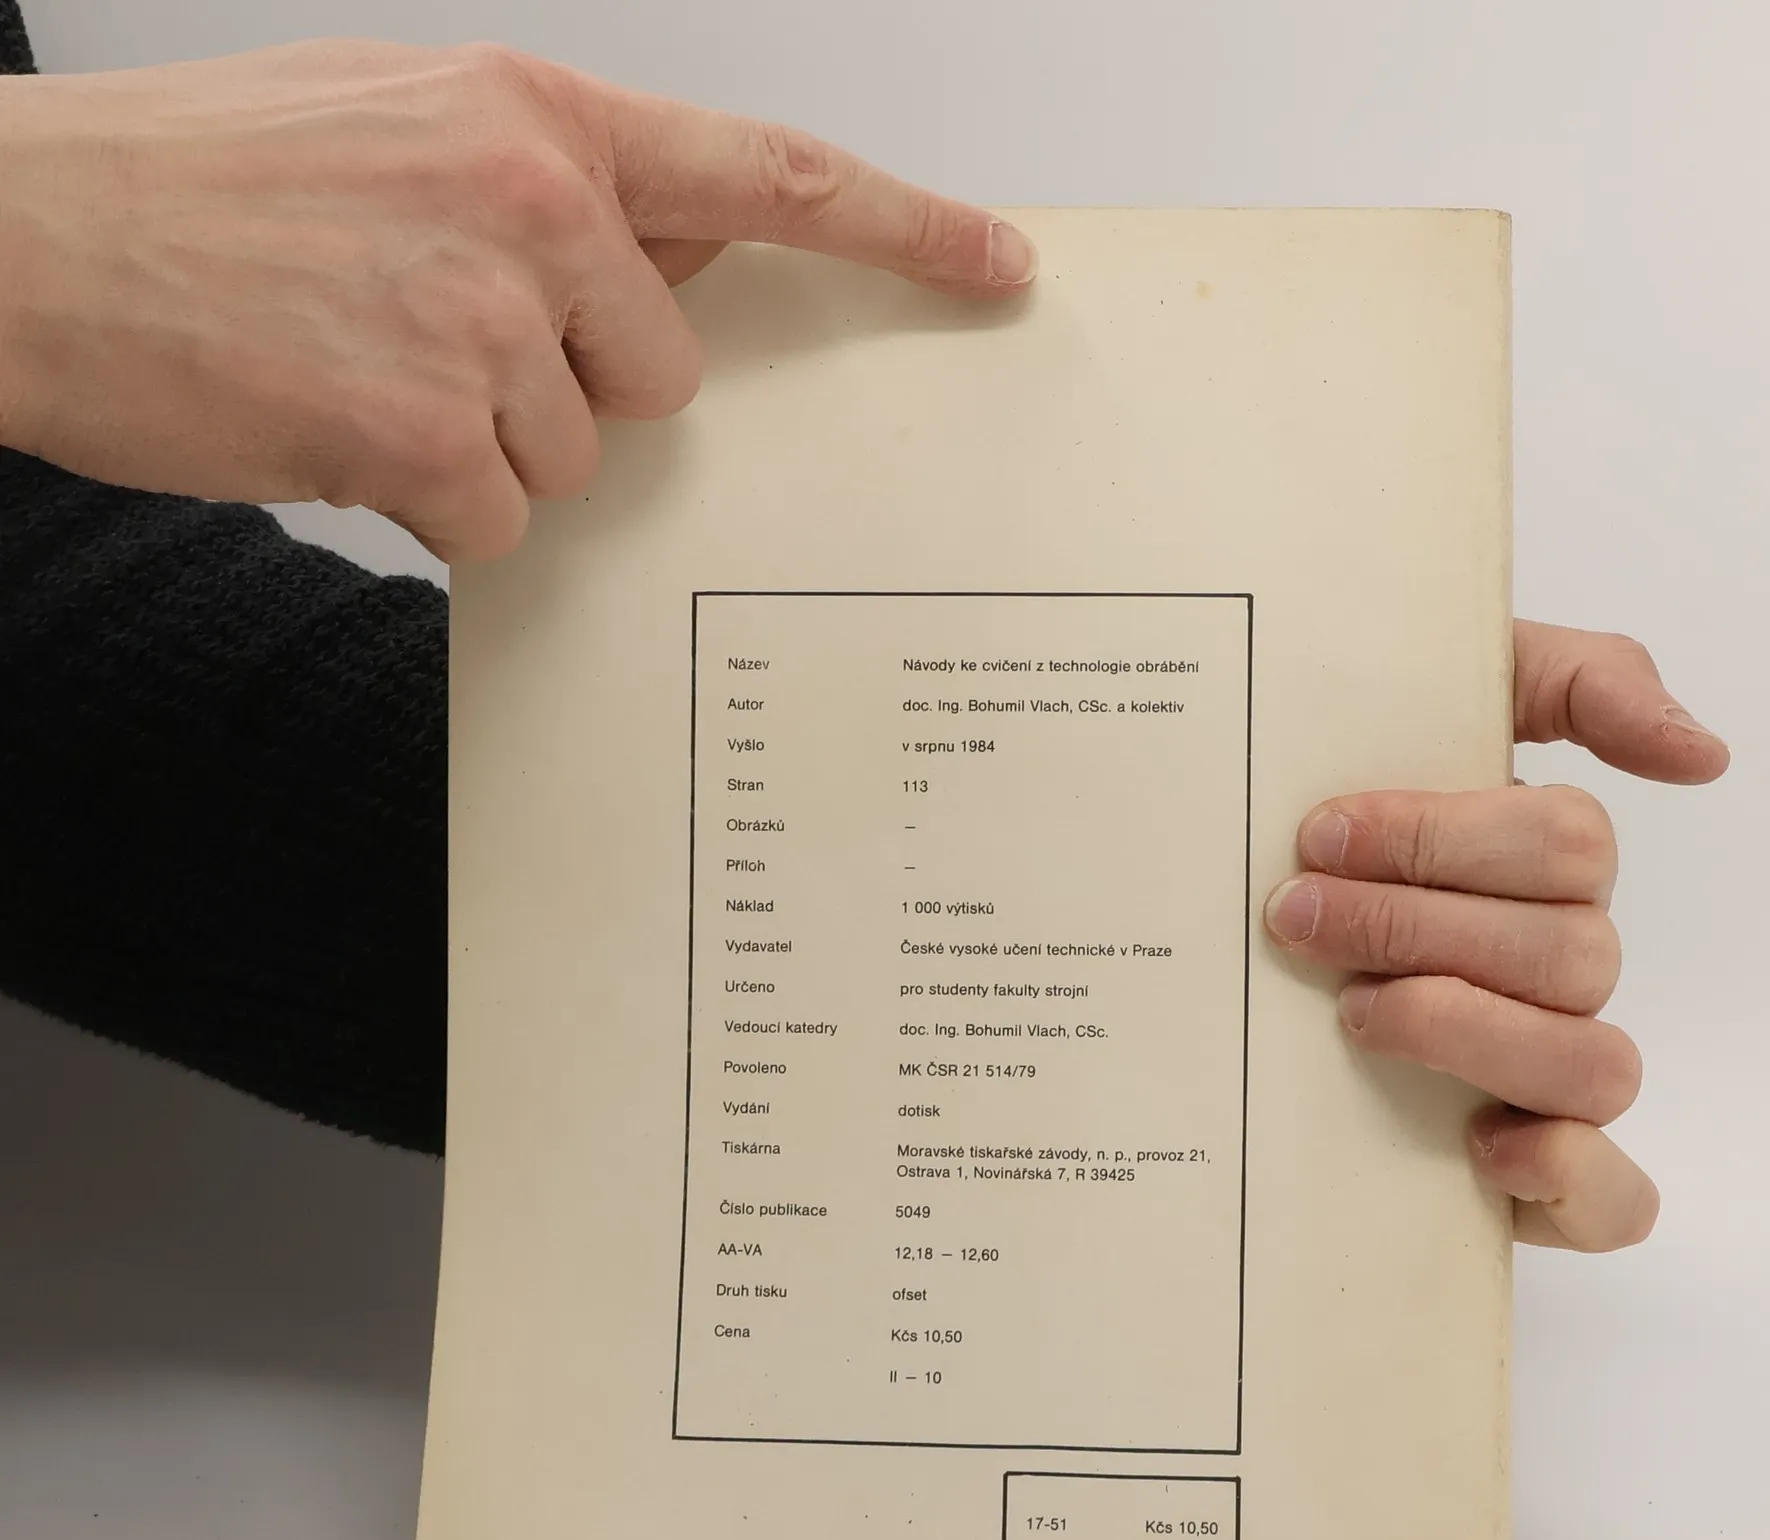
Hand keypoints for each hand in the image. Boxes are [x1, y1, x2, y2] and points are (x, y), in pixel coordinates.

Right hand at [0, 40, 1034, 560]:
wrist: (22, 238)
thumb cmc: (202, 186)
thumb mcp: (395, 128)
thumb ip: (547, 191)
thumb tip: (664, 271)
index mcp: (529, 114)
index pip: (766, 174)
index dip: (902, 226)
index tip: (997, 263)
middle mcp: (524, 203)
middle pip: (657, 375)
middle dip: (568, 389)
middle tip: (430, 347)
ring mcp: (478, 319)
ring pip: (572, 458)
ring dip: (480, 447)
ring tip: (351, 371)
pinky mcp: (424, 432)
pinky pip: (501, 521)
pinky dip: (431, 506)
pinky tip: (333, 430)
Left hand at [1263, 621, 1729, 1251]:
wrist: (1245, 931)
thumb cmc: (1341, 822)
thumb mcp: (1437, 703)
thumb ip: (1574, 680)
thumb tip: (1701, 754)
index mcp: (1547, 869)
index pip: (1563, 844)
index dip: (1442, 839)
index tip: (1319, 835)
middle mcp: (1563, 971)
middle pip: (1569, 951)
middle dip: (1418, 926)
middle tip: (1297, 917)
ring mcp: (1552, 1074)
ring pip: (1596, 1065)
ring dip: (1471, 1032)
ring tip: (1355, 1012)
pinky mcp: (1537, 1175)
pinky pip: (1614, 1199)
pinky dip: (1565, 1174)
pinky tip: (1482, 1142)